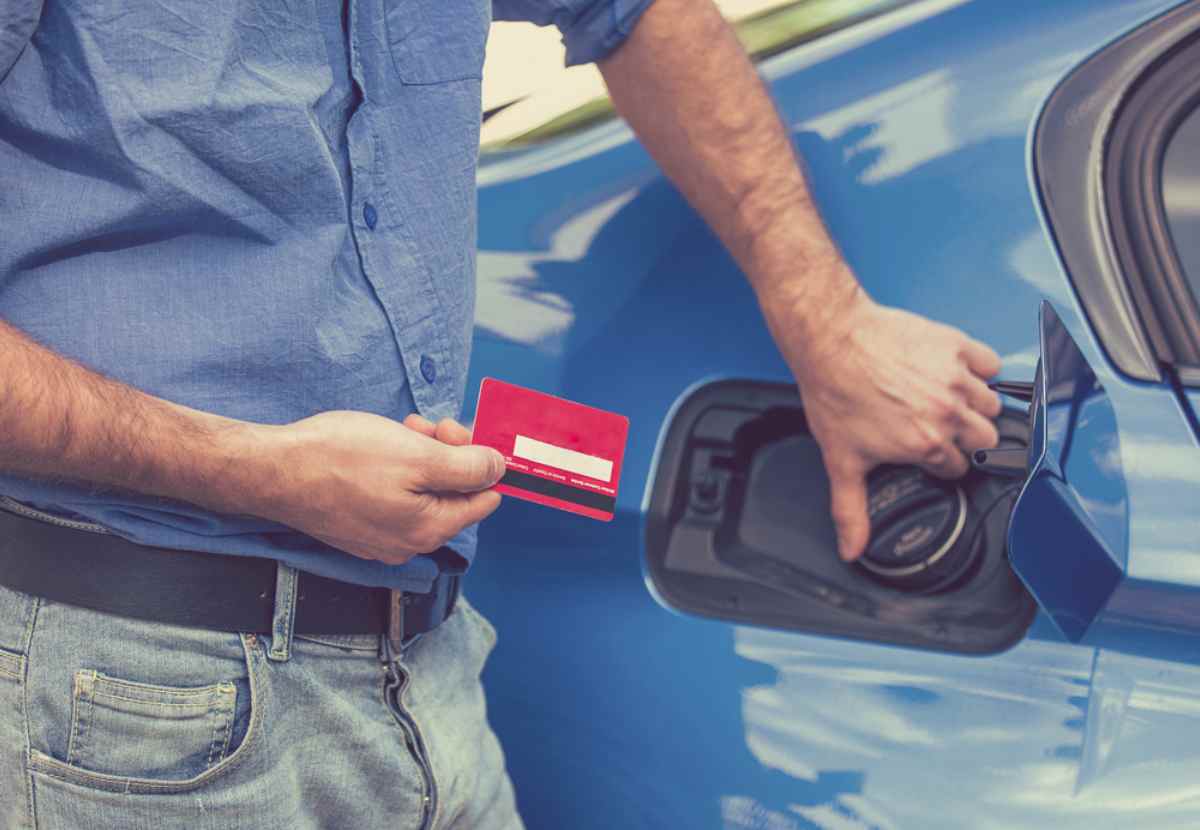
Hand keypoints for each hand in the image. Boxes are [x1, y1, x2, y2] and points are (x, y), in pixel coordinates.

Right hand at [247, 411, 503, 564]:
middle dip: (447, 453)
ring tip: (400, 429)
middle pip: (452, 493)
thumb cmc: (340, 459)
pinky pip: (395, 495)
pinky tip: (380, 446)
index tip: (455, 432)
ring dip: (421, 454)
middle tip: (425, 425)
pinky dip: (395, 468)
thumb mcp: (417, 455)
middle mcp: (408, 542)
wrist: (274, 470)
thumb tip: (499, 470)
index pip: (484, 498)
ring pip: (423, 490)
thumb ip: (466, 468)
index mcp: (429, 529)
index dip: (478, 460)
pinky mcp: (359, 524)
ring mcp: (381, 536)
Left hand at [761, 275, 1002, 561]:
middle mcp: (947, 413)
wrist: (831, 340)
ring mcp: (956, 379)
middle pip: (985, 438)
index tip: (930, 454)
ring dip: (974, 406)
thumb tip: (851, 549)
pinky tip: (958, 373)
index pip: (957, 467)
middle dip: (966, 438)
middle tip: (940, 428)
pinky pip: (990, 363)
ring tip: (946, 402)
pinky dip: (980, 369)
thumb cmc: (835, 392)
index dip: (943, 463)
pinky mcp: (956, 347)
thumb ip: (850, 510)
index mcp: (926, 444)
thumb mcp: (841, 460)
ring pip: (992, 403)